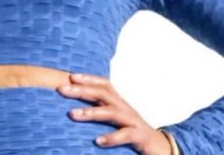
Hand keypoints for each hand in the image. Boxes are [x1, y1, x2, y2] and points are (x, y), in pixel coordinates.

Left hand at [58, 73, 172, 154]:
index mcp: (119, 102)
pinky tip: (98, 140)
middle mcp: (125, 108)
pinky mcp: (139, 136)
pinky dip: (112, 137)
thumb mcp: (116, 118)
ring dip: (91, 112)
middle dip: (82, 90)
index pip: (104, 85)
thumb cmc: (132, 131)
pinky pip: (125, 135)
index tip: (70, 76)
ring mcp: (132, 121)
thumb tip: (75, 107)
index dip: (88, 78)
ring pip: (111, 112)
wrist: (160, 147)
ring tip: (72, 114)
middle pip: (103, 93)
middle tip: (62, 89)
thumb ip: (100, 110)